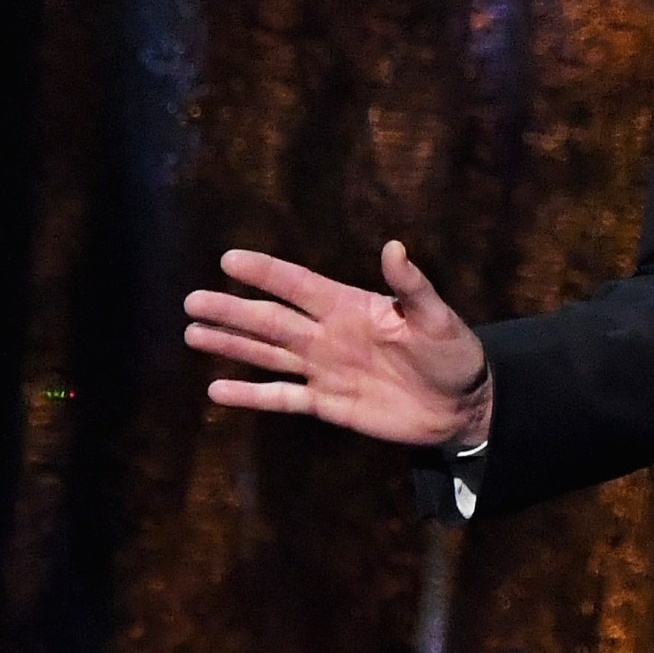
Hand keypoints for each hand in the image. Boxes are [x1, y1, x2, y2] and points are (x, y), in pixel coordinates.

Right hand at [184, 240, 490, 448]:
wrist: (461, 405)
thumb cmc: (453, 353)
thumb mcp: (437, 317)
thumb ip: (411, 286)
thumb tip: (394, 247)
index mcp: (350, 307)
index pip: (299, 285)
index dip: (266, 273)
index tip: (229, 260)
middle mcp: (328, 335)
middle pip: (271, 320)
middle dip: (232, 310)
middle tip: (192, 300)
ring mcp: (324, 370)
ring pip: (268, 354)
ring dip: (232, 344)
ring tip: (192, 333)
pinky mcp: (327, 404)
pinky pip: (282, 398)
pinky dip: (250, 395)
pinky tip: (217, 390)